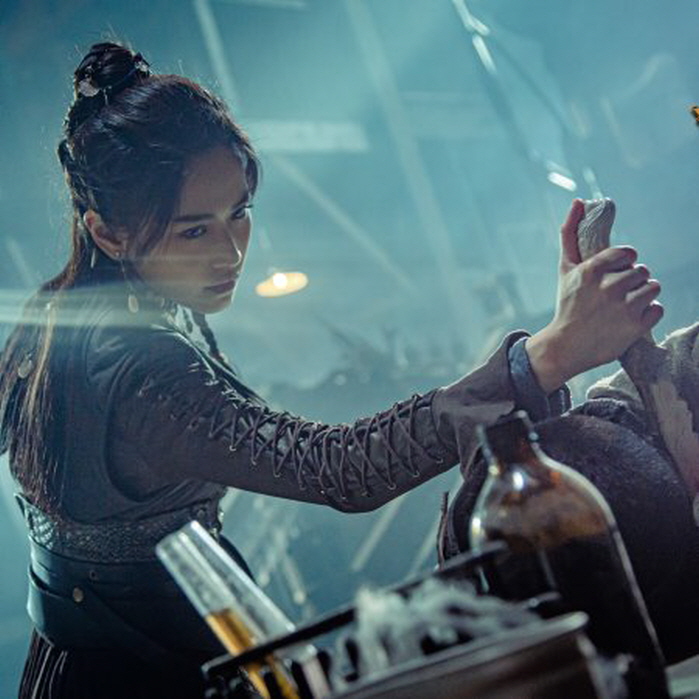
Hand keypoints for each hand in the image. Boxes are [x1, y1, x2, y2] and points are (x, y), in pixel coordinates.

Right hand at [526, 199, 662, 392]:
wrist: (565, 347)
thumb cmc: (567, 304)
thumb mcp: (565, 269)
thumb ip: (570, 232)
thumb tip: (578, 200)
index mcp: (592, 270)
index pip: (629, 253)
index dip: (625, 263)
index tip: (615, 274)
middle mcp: (608, 287)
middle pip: (643, 271)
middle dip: (633, 282)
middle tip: (617, 295)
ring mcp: (623, 308)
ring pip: (654, 287)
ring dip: (644, 295)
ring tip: (626, 306)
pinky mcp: (635, 327)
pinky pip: (658, 309)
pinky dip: (648, 314)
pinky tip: (631, 320)